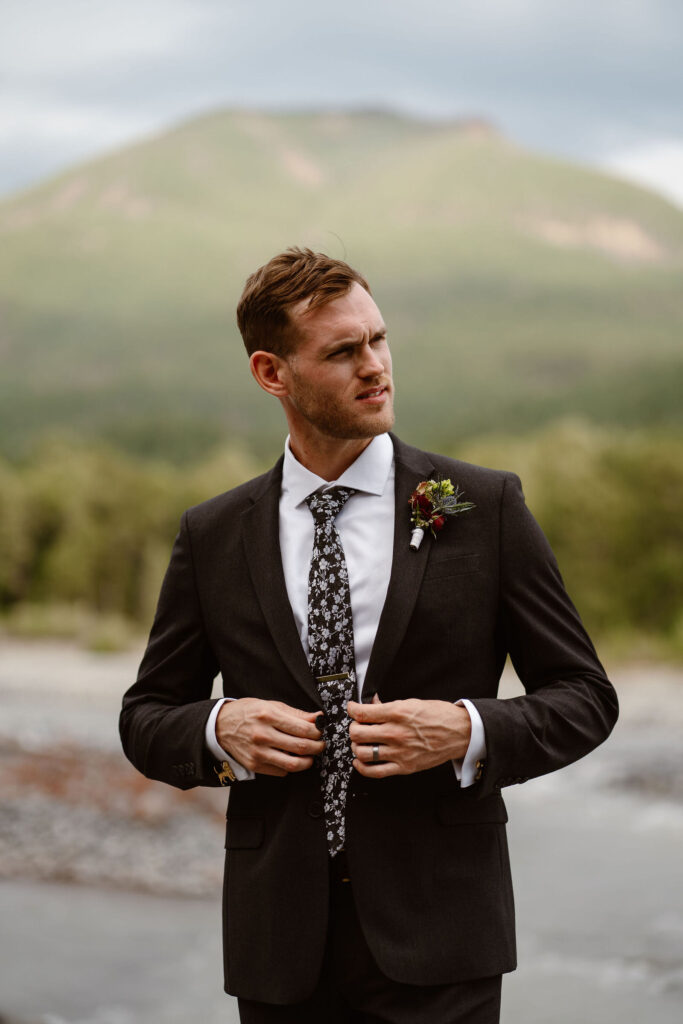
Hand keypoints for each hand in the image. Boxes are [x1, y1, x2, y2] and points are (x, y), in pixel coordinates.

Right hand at [216, 699, 323, 776]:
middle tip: (320, 745)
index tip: (320, 732)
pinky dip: (290, 767)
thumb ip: (295, 713)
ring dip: (308, 762)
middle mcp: (263, 735)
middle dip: (317, 747)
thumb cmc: (247, 713)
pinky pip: (281, 771)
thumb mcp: (270, 705)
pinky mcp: (254, 765)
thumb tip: (317, 718)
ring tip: (310, 756)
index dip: (317, 732)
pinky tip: (290, 758)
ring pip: (292, 764)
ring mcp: (258, 752)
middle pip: (301, 747)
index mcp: (268, 715)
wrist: (220, 727)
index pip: (303, 728)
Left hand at [348, 696, 471, 777]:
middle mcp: (396, 733)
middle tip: (357, 725)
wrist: (460, 733)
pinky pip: (375, 771)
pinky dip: (362, 767)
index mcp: (398, 713)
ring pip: (362, 752)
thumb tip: (373, 704)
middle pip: (358, 733)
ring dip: (356, 746)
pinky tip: (360, 760)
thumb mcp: (412, 702)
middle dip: (353, 728)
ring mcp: (399, 752)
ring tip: (360, 742)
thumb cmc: (439, 716)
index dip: (352, 709)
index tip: (352, 708)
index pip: (362, 713)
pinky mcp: (404, 767)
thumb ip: (389, 705)